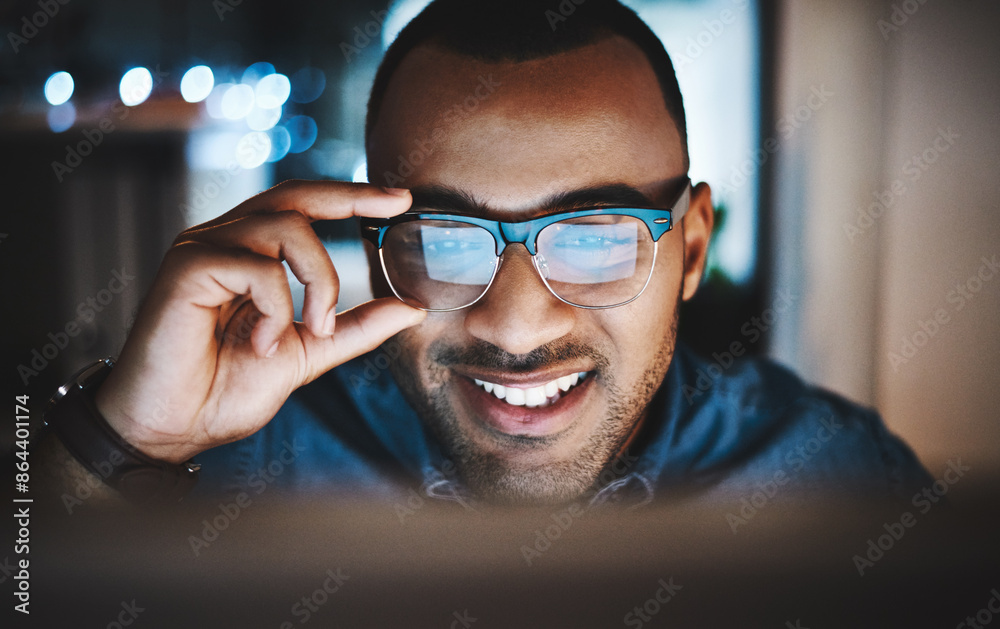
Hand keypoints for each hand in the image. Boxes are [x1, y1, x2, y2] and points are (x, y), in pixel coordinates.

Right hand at [92, 180, 424, 463]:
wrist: (172, 428)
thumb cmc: (224, 391)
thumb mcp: (308, 354)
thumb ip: (355, 328)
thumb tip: (410, 307)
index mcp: (248, 253)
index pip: (302, 206)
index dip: (350, 195)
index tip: (400, 199)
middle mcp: (223, 240)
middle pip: (296, 196)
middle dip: (352, 197)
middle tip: (396, 206)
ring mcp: (202, 248)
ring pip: (288, 228)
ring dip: (320, 281)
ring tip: (313, 329)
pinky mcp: (187, 267)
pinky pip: (260, 268)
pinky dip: (277, 309)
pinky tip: (262, 346)